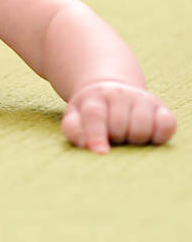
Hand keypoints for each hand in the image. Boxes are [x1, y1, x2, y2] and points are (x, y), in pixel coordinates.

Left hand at [61, 81, 176, 153]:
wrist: (112, 89)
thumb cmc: (93, 111)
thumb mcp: (76, 115)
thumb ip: (74, 130)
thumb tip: (86, 145)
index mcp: (95, 97)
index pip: (94, 116)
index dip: (96, 135)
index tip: (100, 153)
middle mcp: (118, 94)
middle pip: (119, 125)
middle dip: (115, 138)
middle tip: (113, 136)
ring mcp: (141, 98)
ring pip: (142, 127)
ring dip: (135, 139)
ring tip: (127, 135)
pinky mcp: (160, 106)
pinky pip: (167, 124)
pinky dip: (160, 135)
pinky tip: (149, 136)